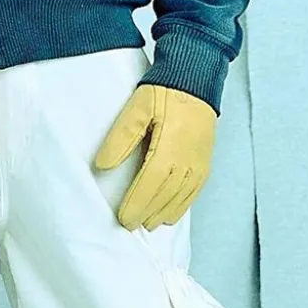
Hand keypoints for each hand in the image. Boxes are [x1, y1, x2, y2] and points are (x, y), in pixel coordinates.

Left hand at [93, 82, 216, 229]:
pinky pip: (194, 192)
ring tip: (148, 225)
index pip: (149, 185)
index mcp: (169, 148)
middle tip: (130, 225)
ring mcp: (199, 164)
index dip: (136, 204)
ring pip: (180, 198)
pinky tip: (170, 214)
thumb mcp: (137, 109)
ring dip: (163, 214)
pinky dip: (181, 206)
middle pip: (164, 196)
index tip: (123, 219)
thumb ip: (120, 138)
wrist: (195, 81)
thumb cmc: (163, 93)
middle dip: (146, 213)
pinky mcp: (205, 163)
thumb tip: (102, 166)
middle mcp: (187, 161)